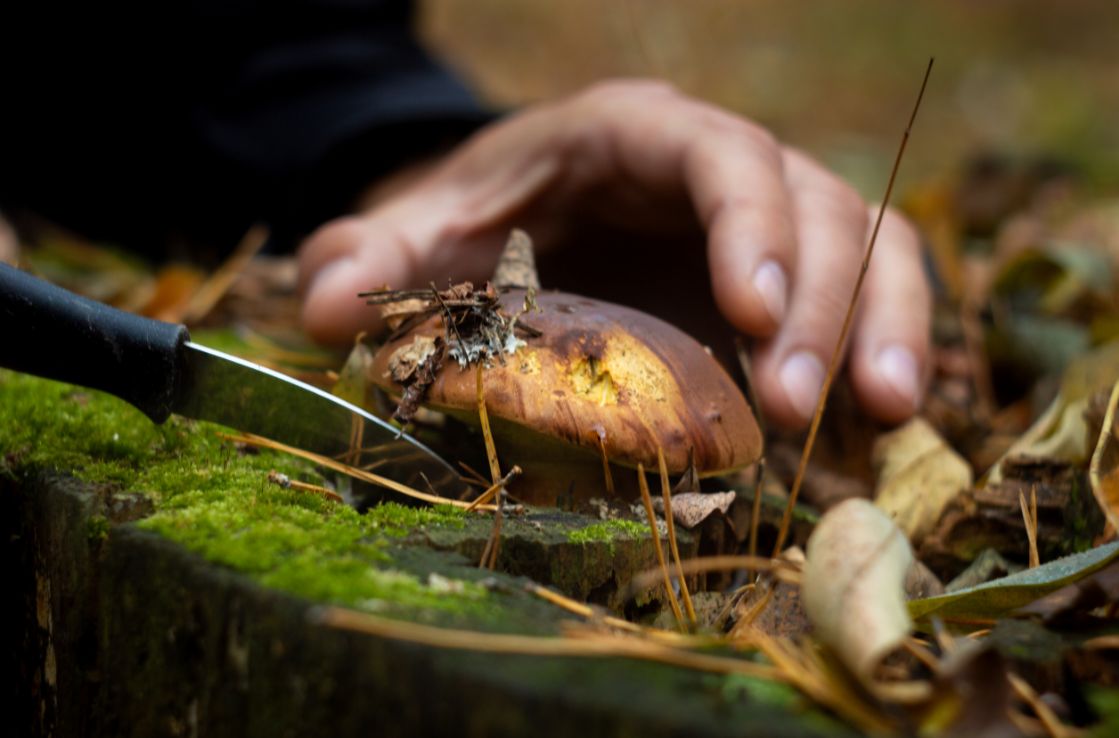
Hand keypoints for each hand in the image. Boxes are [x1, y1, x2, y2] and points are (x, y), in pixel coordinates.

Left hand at [298, 79, 929, 428]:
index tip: (749, 309)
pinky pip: (864, 292)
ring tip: (885, 416)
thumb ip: (370, 259)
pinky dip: (877, 348)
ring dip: (877, 325)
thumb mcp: (418, 233)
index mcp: (633, 135)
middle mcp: (717, 166)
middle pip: (811, 202)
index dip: (749, 220)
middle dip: (817, 302)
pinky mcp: (786, 276)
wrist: (516, 225)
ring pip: (866, 241)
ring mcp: (766, 221)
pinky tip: (879, 425)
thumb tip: (323, 310)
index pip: (716, 153)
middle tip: (794, 407)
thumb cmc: (474, 223)